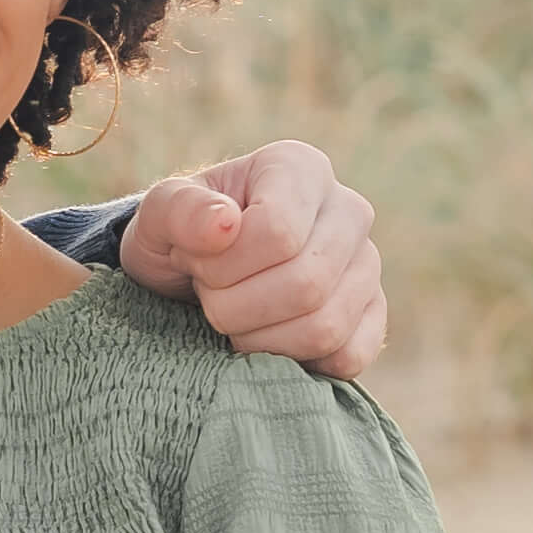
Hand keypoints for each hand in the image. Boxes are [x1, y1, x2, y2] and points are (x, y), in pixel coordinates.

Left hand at [115, 139, 386, 378]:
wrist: (198, 274)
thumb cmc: (183, 237)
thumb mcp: (160, 215)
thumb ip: (179, 211)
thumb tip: (224, 225)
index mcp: (301, 169)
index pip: (278, 232)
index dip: (224, 266)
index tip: (195, 262)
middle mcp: (348, 211)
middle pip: (305, 284)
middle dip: (236, 307)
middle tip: (210, 296)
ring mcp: (368, 265)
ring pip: (326, 327)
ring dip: (259, 340)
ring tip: (234, 317)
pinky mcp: (372, 315)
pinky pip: (348, 356)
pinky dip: (297, 364)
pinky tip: (266, 341)